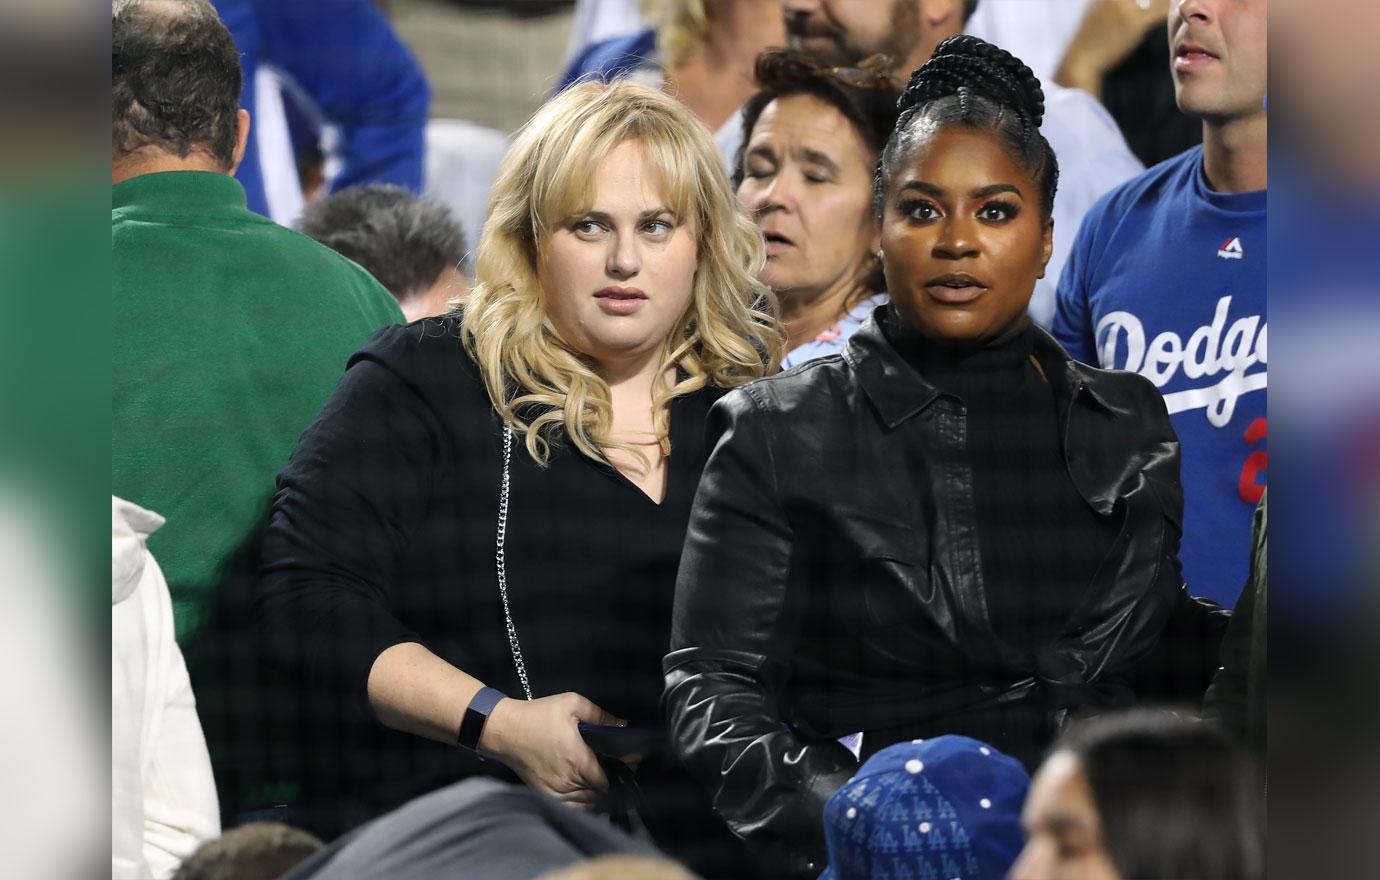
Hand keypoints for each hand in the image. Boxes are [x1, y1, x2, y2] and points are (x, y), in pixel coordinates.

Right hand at [477, 691, 624, 807]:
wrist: (504, 730)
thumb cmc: (538, 715)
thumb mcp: (571, 704)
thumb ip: (600, 715)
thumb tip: (623, 725)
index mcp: (577, 760)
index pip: (609, 780)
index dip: (622, 771)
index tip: (629, 760)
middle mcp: (568, 781)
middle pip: (601, 793)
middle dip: (613, 781)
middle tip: (619, 765)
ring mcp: (555, 792)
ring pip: (588, 803)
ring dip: (599, 792)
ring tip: (604, 776)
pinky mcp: (545, 795)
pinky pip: (572, 808)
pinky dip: (583, 802)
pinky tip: (587, 789)